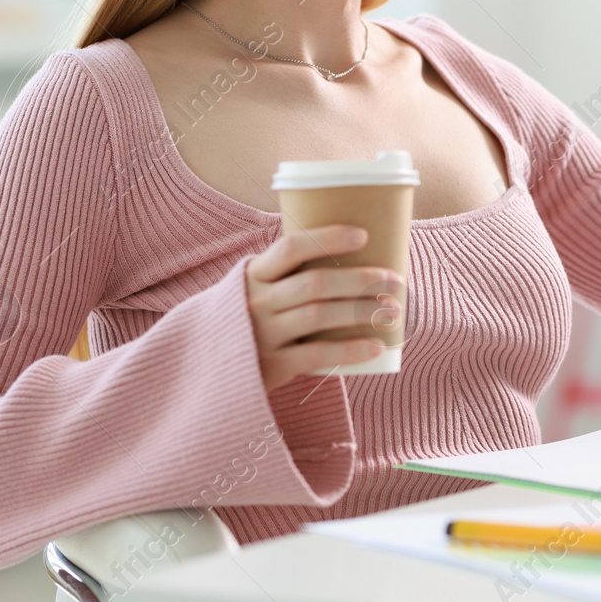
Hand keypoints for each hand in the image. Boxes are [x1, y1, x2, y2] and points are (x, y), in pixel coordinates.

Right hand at [245, 224, 402, 390]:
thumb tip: (353, 257)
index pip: (291, 248)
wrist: (205, 366)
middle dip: (360, 280)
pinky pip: (317, 355)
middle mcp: (256, 302)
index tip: (363, 235)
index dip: (327, 238)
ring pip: (320, 316)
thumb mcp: (256, 289)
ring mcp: (263, 334)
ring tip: (393, 311)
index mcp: (254, 275)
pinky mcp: (272, 366)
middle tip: (395, 280)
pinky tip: (376, 347)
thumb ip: (288, 275)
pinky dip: (350, 350)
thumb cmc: (247, 319)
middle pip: (315, 284)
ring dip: (362, 311)